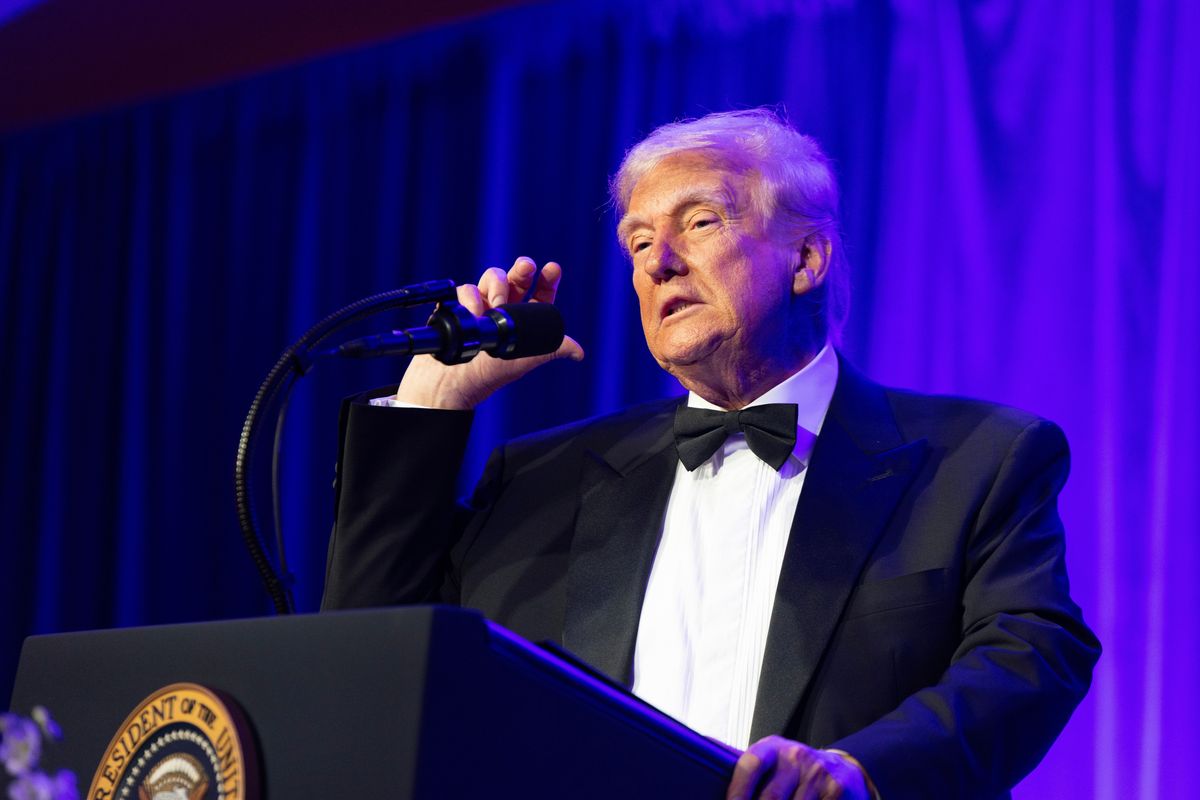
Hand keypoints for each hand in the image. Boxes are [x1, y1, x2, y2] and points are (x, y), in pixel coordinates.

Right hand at [395, 257, 583, 408]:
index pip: (539, 295)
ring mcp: (480, 307)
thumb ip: (552, 349)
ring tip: (497, 307)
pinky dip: (471, 297)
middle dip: (522, 269)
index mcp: (522, 322)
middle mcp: (502, 312)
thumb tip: (578, 352)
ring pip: (491, 278)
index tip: (553, 269)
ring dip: (497, 286)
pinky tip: (475, 314)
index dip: (547, 280)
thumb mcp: (526, 360)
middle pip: (516, 279)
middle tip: (527, 268)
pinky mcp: (459, 307)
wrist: (451, 382)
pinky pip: (465, 289)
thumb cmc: (488, 375)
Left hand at [727, 737, 870, 799]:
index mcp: (772, 747)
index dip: (738, 789)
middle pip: (771, 797)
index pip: (751, 765)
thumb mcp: (772, 762)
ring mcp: (816, 772)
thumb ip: (750, 772)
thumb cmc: (795, 770)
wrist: (840, 769)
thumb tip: (717, 774)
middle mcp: (794, 756)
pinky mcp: (835, 788)